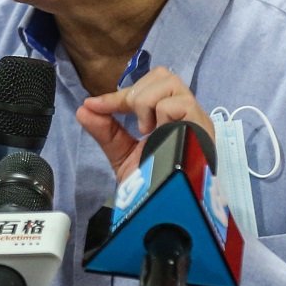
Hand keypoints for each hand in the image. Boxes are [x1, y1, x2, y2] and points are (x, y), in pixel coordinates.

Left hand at [75, 67, 213, 181]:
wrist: (165, 209)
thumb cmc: (152, 185)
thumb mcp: (123, 155)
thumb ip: (105, 131)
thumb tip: (83, 109)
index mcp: (170, 118)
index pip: (147, 88)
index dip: (117, 96)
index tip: (94, 105)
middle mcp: (185, 114)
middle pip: (162, 75)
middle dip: (136, 94)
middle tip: (133, 123)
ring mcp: (196, 119)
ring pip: (169, 81)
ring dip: (146, 103)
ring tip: (147, 130)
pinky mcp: (202, 126)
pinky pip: (176, 102)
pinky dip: (160, 114)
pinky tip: (159, 134)